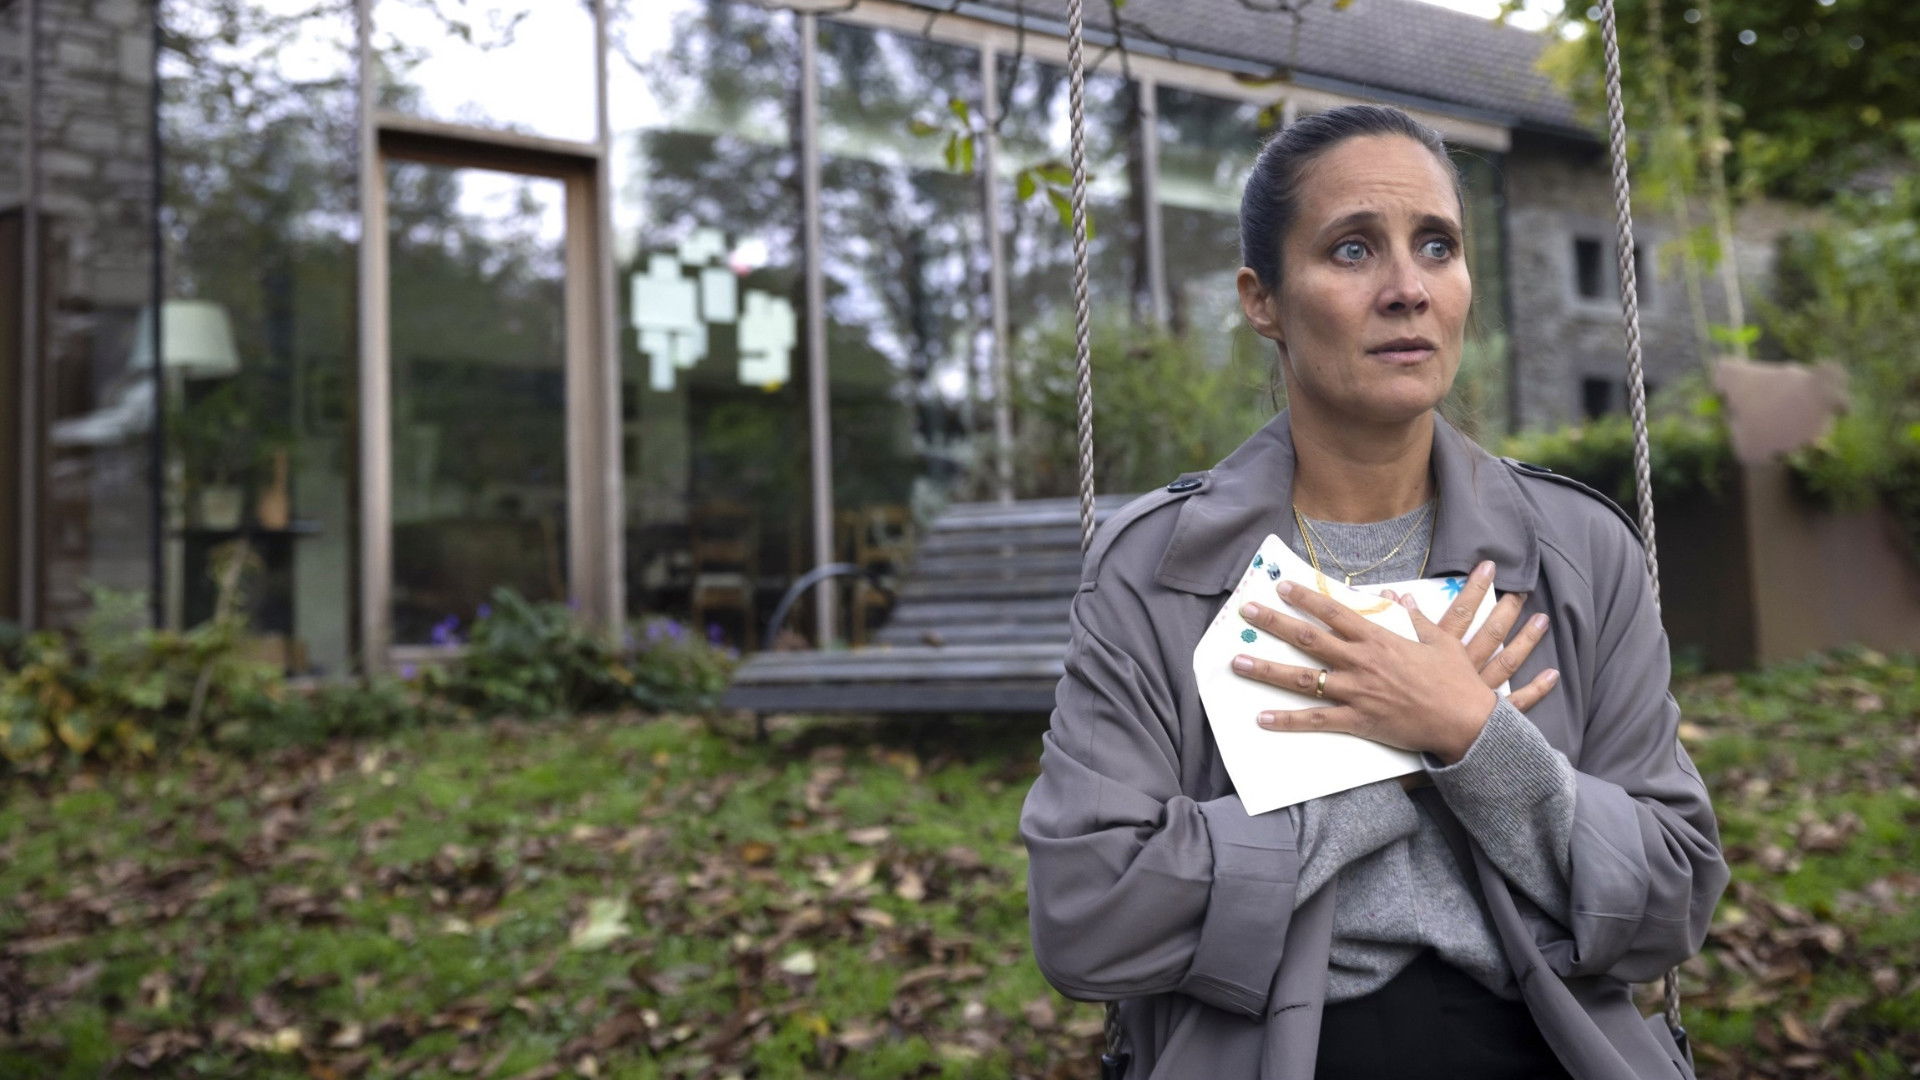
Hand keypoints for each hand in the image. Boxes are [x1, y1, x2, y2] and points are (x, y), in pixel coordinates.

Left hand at [1230, 562, 1553, 763]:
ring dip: (1268, 669)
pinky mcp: (1358, 721)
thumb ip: (1414, 617)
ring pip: (1303, 679)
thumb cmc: (1456, 680)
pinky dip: (1287, 720)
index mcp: (1378, 639)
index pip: (1333, 612)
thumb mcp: (1440, 640)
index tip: (1282, 586)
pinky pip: (1315, 721)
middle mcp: (1361, 662)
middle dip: (1274, 623)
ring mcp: (1356, 692)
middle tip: (1246, 611)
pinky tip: (1262, 718)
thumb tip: (1398, 596)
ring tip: (1238, 662)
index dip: (1305, 598)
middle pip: (1308, 639)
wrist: (1467, 720)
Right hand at [1382, 565, 1558, 713]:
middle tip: (1521, 591)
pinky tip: (1552, 674)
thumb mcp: (1387, 654)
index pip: (1461, 613)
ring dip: (1526, 640)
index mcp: (1440, 652)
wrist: (1409, 737)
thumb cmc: (1394, 699)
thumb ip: (1390, 623)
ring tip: (1542, 620)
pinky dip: (1536, 689)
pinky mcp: (1488, 716)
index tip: (1490, 566)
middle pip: (1489, 633)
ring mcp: (1479, 692)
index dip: (1475, 589)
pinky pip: (1517, 703)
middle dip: (1506, 610)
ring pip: (1508, 661)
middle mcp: (1464, 668)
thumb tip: (1389, 595)